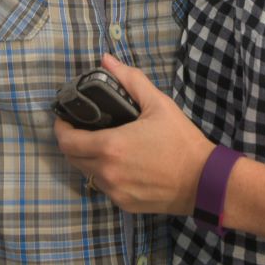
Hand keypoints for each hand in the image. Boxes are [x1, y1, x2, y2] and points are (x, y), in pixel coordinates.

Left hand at [53, 55, 213, 215]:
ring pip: (87, 174)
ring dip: (88, 159)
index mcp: (110, 146)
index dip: (61, 129)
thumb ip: (130, 80)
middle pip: (72, 158)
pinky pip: (104, 187)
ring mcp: (114, 191)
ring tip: (101, 144)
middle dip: (72, 142)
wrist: (203, 181)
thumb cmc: (181, 141)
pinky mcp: (124, 204)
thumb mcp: (158, 104)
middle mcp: (106, 172)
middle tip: (82, 129)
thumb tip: (106, 60)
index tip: (65, 119)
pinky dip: (105, 174)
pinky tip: (120, 163)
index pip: (67, 141)